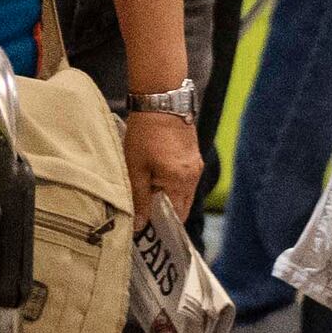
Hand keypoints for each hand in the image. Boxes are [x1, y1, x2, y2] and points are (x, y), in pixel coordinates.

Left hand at [121, 102, 203, 228]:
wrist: (160, 102)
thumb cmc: (145, 134)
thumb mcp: (136, 168)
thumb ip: (139, 199)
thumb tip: (140, 226)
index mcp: (180, 182)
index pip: (176, 216)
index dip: (162, 226)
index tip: (147, 230)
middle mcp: (193, 177)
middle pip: (182, 206)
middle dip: (166, 214)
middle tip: (145, 216)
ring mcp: (195, 166)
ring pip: (184, 193)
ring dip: (169, 198)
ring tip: (148, 194)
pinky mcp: (193, 157)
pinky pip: (185, 180)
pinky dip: (173, 184)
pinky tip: (156, 178)